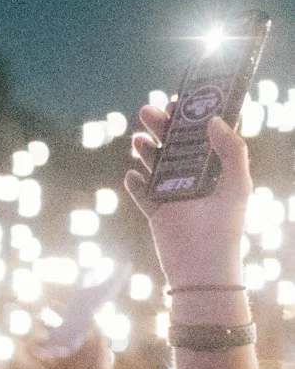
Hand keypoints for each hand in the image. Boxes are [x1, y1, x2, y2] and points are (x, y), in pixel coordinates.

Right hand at [127, 97, 250, 294]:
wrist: (200, 268)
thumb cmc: (224, 227)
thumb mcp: (236, 185)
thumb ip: (231, 151)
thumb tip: (213, 120)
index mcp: (216, 171)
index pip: (205, 137)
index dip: (193, 118)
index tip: (181, 100)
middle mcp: (195, 180)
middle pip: (175, 146)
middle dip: (163, 127)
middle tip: (150, 110)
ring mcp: (174, 195)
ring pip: (156, 165)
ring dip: (147, 150)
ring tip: (138, 139)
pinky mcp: (156, 212)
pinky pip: (142, 193)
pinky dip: (135, 183)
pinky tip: (132, 175)